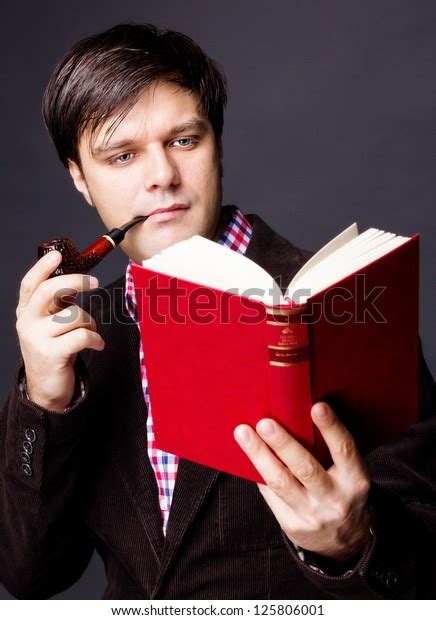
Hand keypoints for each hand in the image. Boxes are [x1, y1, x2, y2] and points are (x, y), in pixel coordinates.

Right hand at [16, 251, 103, 411]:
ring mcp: (37, 338)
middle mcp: (27, 322)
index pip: (31, 284)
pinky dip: (95, 339)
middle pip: (49, 290)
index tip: (58, 255)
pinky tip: (96, 345)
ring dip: (90, 323)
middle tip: (95, 282)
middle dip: (76, 281)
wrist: (46, 389)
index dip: (43, 267)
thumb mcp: (50, 325)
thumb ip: (57, 305)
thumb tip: (78, 280)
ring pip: (74, 315)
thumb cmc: (54, 351)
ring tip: (91, 333)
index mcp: (26, 312)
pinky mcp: (51, 353)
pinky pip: (82, 335)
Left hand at [234, 402, 371, 562]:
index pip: (344, 450)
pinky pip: (271, 495)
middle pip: (305, 468)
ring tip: (243, 434)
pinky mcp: (293, 526)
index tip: (317, 406)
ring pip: (281, 482)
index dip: (331, 428)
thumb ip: (328, 451)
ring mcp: (313, 516)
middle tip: (264, 423)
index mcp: (355, 480)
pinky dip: (258, 473)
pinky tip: (245, 457)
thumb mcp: (348, 474)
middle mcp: (335, 499)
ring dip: (259, 455)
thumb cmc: (342, 492)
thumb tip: (293, 417)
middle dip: (283, 443)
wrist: (346, 543)